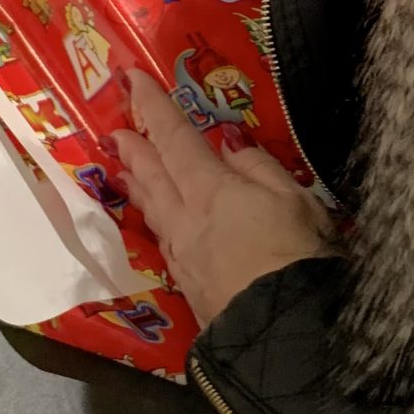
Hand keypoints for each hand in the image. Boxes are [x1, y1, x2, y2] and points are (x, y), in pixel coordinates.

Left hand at [115, 70, 334, 327]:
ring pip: (153, 210)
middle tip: (115, 129)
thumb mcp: (294, 199)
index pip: (176, 137)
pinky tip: (158, 223)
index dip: (154, 106)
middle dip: (134, 148)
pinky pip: (164, 241)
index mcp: (211, 189)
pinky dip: (155, 220)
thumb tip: (229, 145)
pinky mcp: (189, 286)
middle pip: (153, 175)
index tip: (133, 80)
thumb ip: (258, 168)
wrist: (282, 333)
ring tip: (124, 168)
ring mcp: (184, 255)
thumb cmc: (298, 256)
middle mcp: (186, 219)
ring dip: (136, 183)